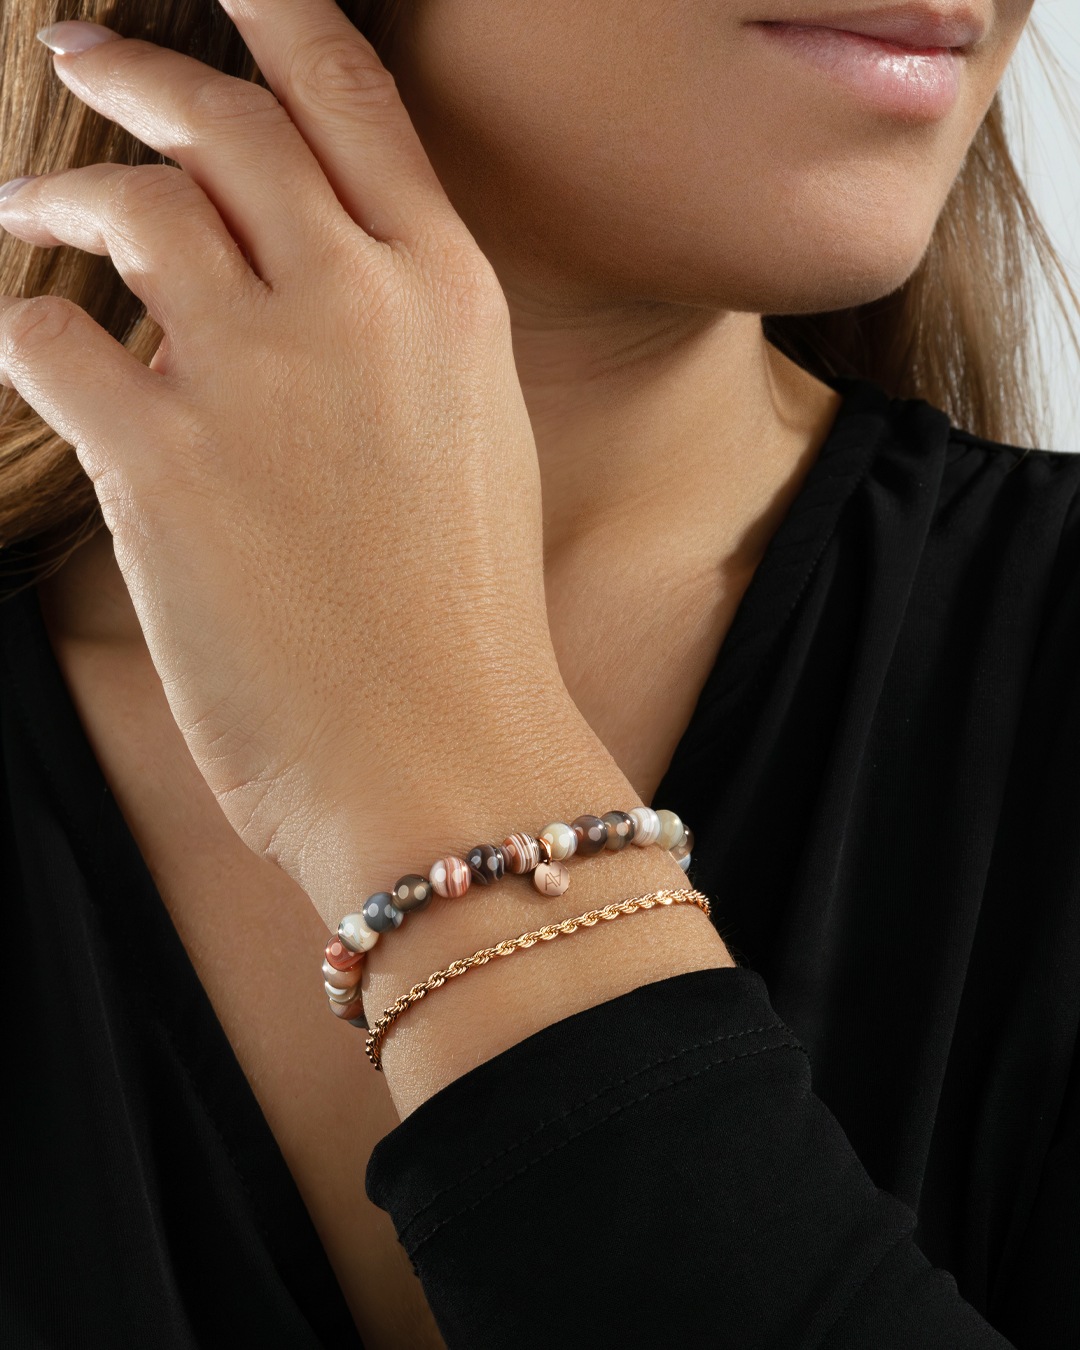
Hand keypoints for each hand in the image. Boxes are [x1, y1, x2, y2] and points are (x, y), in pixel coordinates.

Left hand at [0, 3, 565, 907]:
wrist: (441, 756)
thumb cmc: (463, 622)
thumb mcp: (469, 445)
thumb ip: (389, 347)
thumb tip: (269, 297)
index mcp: (450, 297)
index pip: (351, 100)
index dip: (279, 14)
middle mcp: (358, 305)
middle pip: (224, 124)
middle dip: (139, 72)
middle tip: (82, 59)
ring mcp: (257, 374)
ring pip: (126, 208)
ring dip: (59, 192)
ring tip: (25, 208)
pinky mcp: (161, 460)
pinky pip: (48, 335)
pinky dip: (23, 329)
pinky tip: (27, 349)